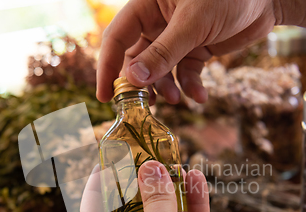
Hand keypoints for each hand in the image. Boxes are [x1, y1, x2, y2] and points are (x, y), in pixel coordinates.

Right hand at [97, 0, 277, 103]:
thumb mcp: (194, 23)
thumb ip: (163, 53)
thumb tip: (133, 80)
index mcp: (147, 5)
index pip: (117, 37)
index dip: (108, 66)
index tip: (105, 95)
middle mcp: (158, 22)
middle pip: (137, 59)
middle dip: (142, 84)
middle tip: (144, 107)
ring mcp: (177, 37)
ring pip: (161, 71)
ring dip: (167, 88)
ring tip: (177, 100)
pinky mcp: (196, 49)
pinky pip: (185, 72)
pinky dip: (190, 86)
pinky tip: (200, 96)